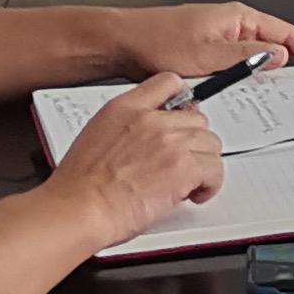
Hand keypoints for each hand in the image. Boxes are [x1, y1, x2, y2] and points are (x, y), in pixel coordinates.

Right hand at [43, 73, 225, 250]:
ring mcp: (170, 141)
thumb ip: (126, 129)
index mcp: (125, 108)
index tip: (185, 116)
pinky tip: (194, 195)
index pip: (168, 83)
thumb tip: (141, 139)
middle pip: (197, 118)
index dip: (182, 102)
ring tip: (188, 182)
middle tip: (184, 162)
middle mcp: (151, 119)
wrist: (79, 209)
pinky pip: (215, 170)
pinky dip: (209, 185)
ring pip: (210, 144)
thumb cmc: (79, 187)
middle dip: (193, 142)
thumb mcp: (96, 137)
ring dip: (203, 164)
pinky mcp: (184, 167)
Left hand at [117, 3, 293, 76]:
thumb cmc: (157, 40)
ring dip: (264, 73)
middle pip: (273, 44)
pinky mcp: (205, 51)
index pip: (286, 33)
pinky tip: (240, 93)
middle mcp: (230, 25)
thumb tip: (278, 56)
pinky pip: (235, 64)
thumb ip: (247, 56)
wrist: (123, 43)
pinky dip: (244, 77)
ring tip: (274, 94)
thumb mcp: (208, 54)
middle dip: (290, 64)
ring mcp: (218, 38)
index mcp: (237, 18)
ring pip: (253, 57)